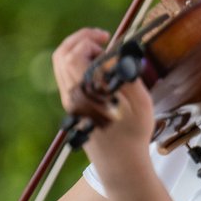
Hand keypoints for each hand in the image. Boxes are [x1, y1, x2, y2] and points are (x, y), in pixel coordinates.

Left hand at [53, 28, 152, 172]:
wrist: (120, 163)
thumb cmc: (133, 134)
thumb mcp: (139, 101)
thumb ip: (126, 74)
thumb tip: (117, 53)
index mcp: (85, 93)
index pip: (74, 56)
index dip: (89, 41)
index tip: (108, 40)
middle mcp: (71, 95)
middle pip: (61, 56)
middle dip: (80, 39)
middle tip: (100, 37)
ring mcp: (69, 101)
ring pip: (61, 65)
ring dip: (77, 50)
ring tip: (101, 51)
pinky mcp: (71, 105)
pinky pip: (66, 76)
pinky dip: (77, 63)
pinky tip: (97, 67)